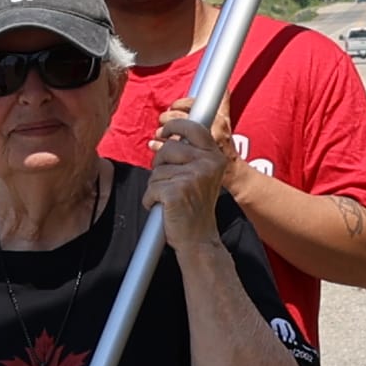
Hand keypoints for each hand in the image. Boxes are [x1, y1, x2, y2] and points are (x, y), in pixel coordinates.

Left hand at [144, 103, 232, 244]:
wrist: (199, 240)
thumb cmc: (196, 208)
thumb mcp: (203, 175)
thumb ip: (191, 155)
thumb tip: (167, 136)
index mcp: (214, 157)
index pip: (194, 128)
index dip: (175, 126)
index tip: (164, 131)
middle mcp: (206, 164)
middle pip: (168, 148)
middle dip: (160, 163)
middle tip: (168, 181)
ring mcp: (192, 177)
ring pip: (156, 170)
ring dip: (155, 185)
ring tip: (169, 199)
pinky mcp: (175, 192)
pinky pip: (150, 188)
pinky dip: (150, 200)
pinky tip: (162, 208)